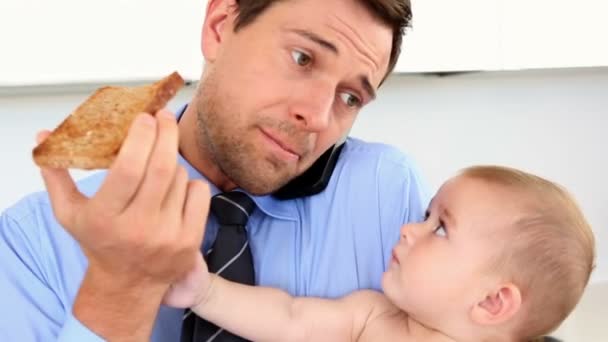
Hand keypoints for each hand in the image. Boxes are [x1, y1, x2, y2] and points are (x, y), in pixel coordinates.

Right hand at [37, 110, 210, 338]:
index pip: (129, 169)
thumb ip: (57, 175)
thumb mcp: (71, 213)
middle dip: (166, 134)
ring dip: (172, 162)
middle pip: (162, 168)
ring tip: (160, 164)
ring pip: (180, 177)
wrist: (128, 284)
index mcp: (106, 218)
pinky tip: (177, 187)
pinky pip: (199, 193)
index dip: (141, 137)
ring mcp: (168, 236)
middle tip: (163, 117)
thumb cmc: (101, 242)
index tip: (145, 117)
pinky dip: (190, 182)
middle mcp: (139, 228)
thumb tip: (45, 135)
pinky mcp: (190, 240)